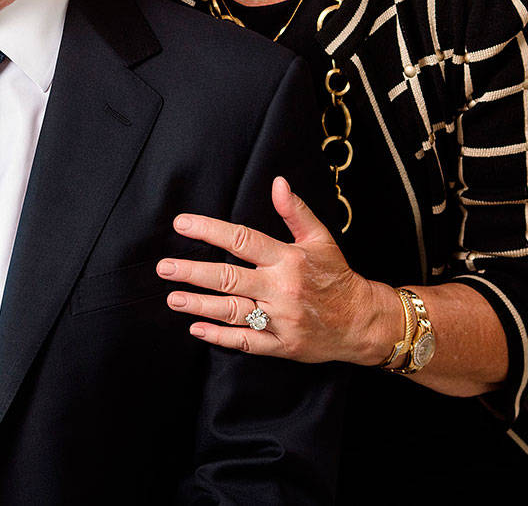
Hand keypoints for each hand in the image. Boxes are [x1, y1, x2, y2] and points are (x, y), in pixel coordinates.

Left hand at [157, 177, 395, 364]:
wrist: (363, 322)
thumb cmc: (336, 276)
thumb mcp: (320, 239)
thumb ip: (295, 211)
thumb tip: (278, 182)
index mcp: (288, 259)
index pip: (242, 240)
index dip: (209, 230)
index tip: (181, 224)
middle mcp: (281, 289)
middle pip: (229, 278)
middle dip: (193, 272)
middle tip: (164, 268)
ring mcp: (281, 319)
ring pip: (233, 311)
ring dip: (200, 305)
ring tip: (173, 298)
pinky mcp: (282, 345)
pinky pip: (247, 342)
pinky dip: (220, 337)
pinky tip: (197, 329)